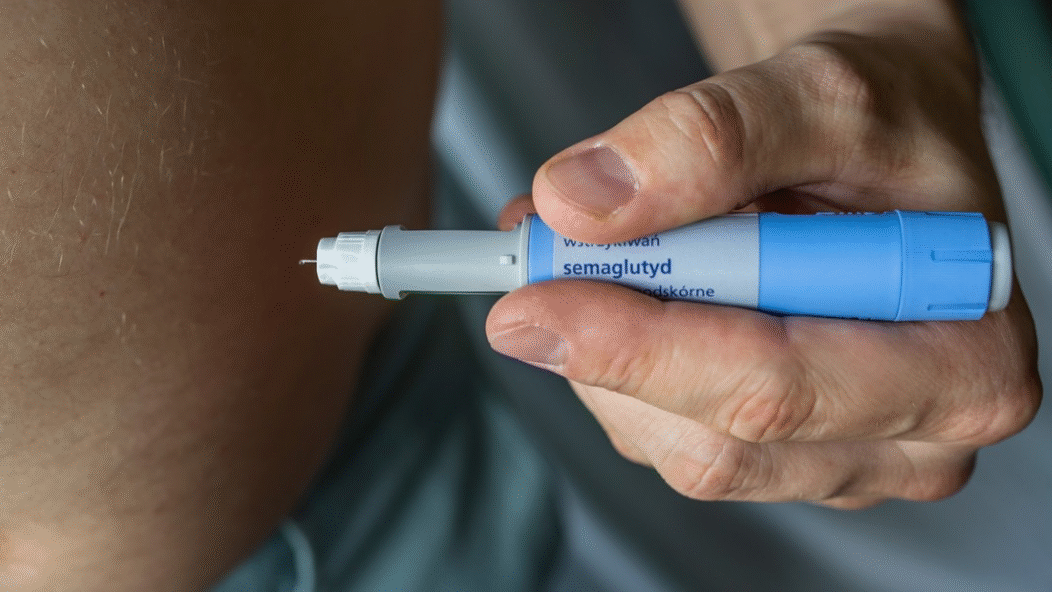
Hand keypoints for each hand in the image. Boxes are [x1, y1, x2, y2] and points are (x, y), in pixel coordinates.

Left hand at [485, 28, 1040, 507]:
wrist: (881, 140)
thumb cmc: (887, 120)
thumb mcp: (822, 94)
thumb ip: (710, 139)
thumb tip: (582, 202)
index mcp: (962, 360)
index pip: (779, 387)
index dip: (643, 348)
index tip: (537, 299)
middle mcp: (913, 433)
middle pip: (719, 440)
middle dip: (608, 347)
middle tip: (535, 261)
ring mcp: (840, 452)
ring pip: (676, 444)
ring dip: (607, 350)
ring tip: (601, 248)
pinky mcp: (778, 448)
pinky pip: (667, 431)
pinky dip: (618, 359)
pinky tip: (628, 287)